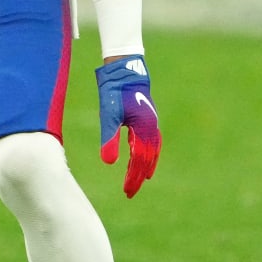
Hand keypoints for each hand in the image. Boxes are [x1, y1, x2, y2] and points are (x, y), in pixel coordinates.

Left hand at [95, 57, 161, 198]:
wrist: (125, 69)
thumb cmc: (115, 91)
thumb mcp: (108, 115)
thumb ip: (109, 138)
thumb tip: (109, 163)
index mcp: (144, 129)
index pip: (139, 161)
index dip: (133, 177)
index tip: (127, 192)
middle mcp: (152, 128)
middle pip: (147, 159)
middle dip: (138, 176)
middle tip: (129, 193)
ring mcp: (152, 123)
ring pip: (151, 151)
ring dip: (144, 167)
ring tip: (139, 180)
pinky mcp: (148, 118)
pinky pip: (151, 142)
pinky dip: (147, 154)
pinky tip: (140, 157)